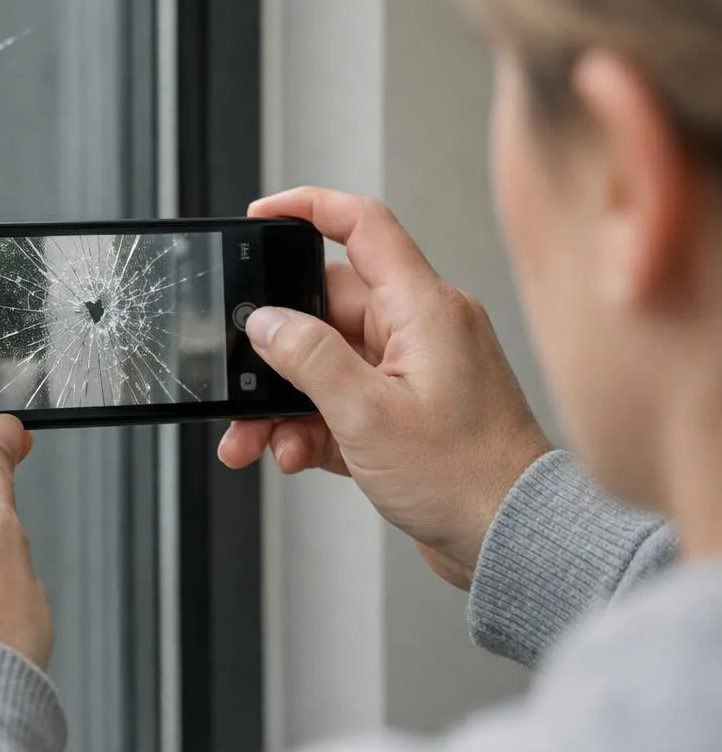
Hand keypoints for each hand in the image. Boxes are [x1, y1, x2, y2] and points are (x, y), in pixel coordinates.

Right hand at [219, 188, 551, 588]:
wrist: (514, 542)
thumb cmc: (467, 479)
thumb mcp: (367, 415)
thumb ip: (309, 359)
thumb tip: (265, 322)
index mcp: (424, 309)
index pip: (363, 227)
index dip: (308, 209)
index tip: (260, 215)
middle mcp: (421, 331)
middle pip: (326, 309)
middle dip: (274, 350)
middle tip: (237, 378)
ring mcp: (415, 372)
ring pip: (326, 364)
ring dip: (284, 400)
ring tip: (256, 438)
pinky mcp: (407, 413)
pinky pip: (341, 402)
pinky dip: (310, 426)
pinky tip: (292, 453)